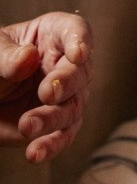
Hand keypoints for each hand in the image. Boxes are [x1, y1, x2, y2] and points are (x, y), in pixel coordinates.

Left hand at [0, 13, 92, 161]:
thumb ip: (8, 56)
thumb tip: (27, 58)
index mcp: (53, 35)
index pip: (76, 30)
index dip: (81, 40)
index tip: (78, 53)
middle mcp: (66, 64)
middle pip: (80, 71)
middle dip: (66, 83)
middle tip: (47, 93)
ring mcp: (66, 95)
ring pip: (74, 106)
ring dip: (53, 118)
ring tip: (27, 125)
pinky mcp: (59, 123)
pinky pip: (64, 135)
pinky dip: (52, 145)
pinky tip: (36, 152)